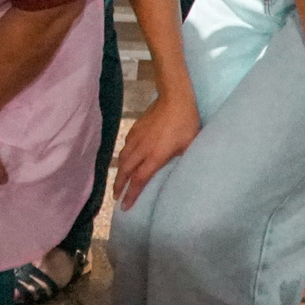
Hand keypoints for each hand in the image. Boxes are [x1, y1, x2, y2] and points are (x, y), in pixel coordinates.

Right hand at [114, 87, 199, 208]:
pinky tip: (125, 157)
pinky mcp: (136, 128)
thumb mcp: (189, 145)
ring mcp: (137, 137)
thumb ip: (182, 160)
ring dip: (119, 172)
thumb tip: (182, 172)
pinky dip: (123, 155)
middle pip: (125, 171)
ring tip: (117, 181)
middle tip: (116, 197)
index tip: (125, 206)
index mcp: (155, 156)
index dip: (131, 194)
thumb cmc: (186, 123)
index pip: (139, 179)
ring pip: (123, 158)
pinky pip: (126, 146)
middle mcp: (142, 149)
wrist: (174, 98)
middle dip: (119, 185)